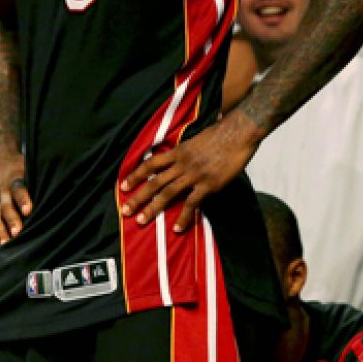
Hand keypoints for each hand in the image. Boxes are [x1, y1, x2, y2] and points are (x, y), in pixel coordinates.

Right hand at [0, 148, 32, 250]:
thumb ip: (41, 179)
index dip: (23, 199)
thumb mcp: (29, 166)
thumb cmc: (19, 167)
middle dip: (11, 220)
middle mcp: (1, 191)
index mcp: (14, 179)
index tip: (28, 210)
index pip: (18, 188)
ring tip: (5, 246)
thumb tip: (67, 188)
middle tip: (17, 233)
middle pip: (5, 206)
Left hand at [120, 112, 260, 232]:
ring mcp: (194, 175)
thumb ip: (185, 151)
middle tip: (125, 211)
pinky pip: (192, 204)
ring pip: (168, 193)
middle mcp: (182, 164)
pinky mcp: (208, 185)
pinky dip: (183, 217)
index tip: (123, 186)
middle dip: (138, 197)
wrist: (239, 132)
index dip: (136, 175)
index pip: (151, 164)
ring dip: (153, 208)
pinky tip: (177, 228)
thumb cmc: (221, 133)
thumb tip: (177, 157)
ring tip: (141, 221)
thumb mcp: (196, 139)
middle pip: (154, 182)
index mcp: (178, 151)